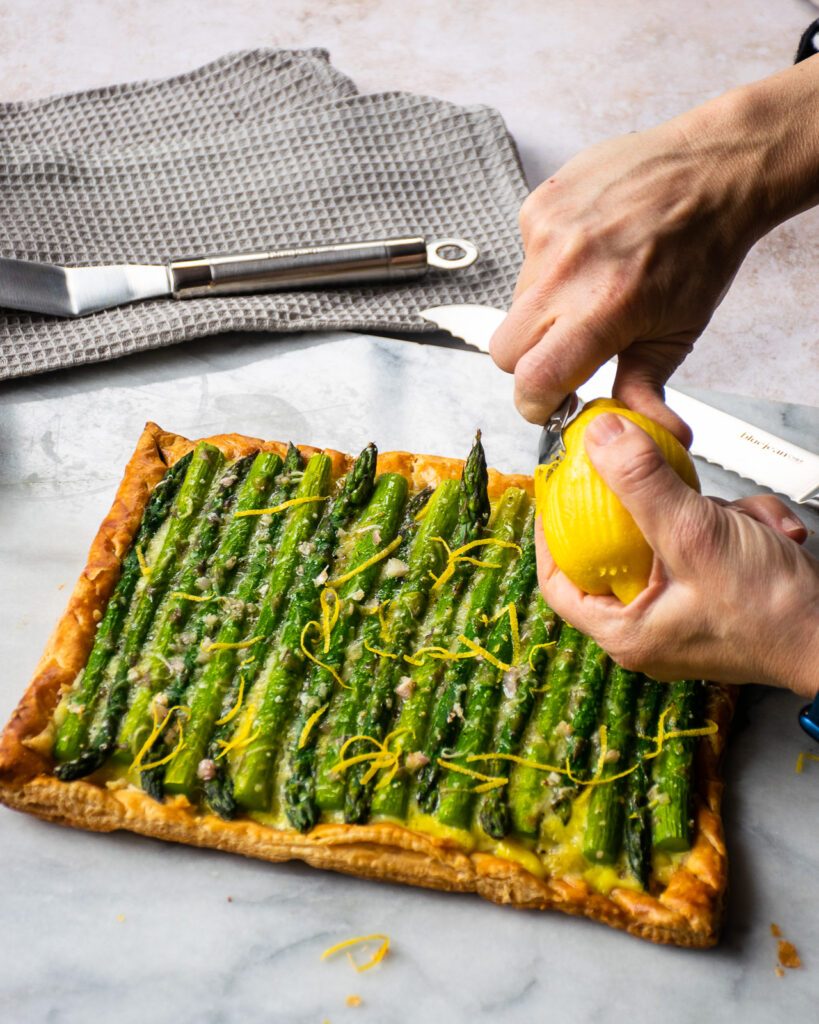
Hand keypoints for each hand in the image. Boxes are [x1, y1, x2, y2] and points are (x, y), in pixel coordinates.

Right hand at [491, 60, 818, 440]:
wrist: (712, 169)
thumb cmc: (701, 251)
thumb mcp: (678, 332)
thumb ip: (644, 387)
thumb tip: (642, 432)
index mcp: (604, 308)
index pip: (532, 379)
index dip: (536, 402)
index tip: (552, 403)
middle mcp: (566, 270)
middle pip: (503, 351)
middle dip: (529, 363)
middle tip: (567, 352)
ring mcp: (547, 233)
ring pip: (514, 304)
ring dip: (542, 312)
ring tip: (588, 290)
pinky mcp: (540, 206)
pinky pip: (525, 259)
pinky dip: (549, 267)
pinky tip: (587, 253)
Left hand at [536, 412, 818, 696]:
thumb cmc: (771, 612)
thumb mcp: (694, 534)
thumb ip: (641, 483)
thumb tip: (598, 437)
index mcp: (626, 631)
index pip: (558, 583)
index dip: (550, 534)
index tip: (554, 492)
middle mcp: (650, 627)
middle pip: (618, 550)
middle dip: (648, 509)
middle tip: (647, 474)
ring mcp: (685, 611)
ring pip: (673, 538)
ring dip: (712, 514)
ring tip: (745, 523)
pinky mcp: (718, 594)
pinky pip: (710, 544)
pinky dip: (739, 527)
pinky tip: (772, 533)